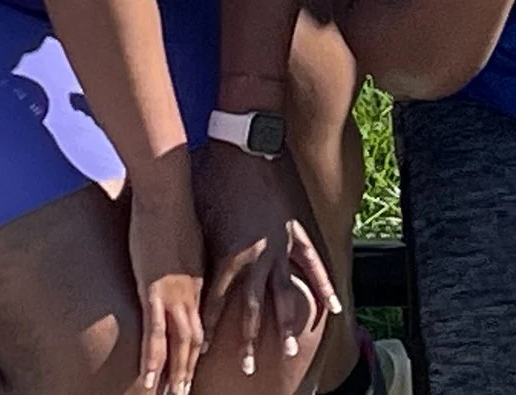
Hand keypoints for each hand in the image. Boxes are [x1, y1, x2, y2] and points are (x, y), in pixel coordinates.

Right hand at [127, 170, 207, 393]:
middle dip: (189, 371)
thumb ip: (180, 246)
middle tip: (185, 394)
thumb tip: (172, 243)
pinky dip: (153, 361)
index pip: (199, 322)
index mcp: (198, 280)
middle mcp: (191, 293)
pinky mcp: (153, 292)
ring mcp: (173, 295)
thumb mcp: (183, 232)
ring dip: (177, 375)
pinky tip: (150, 380)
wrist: (167, 194)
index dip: (197, 346)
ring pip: (179, 346)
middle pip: (193, 341)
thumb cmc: (172, 204)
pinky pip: (154, 335)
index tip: (195, 364)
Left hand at [196, 144, 336, 377]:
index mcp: (229, 255)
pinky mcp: (299, 233)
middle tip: (245, 369)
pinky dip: (323, 288)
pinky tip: (332, 310)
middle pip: (252, 309)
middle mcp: (257, 258)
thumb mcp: (200, 216)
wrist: (246, 147)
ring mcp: (282, 248)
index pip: (217, 302)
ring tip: (289, 351)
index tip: (201, 352)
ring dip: (287, 326)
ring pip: (285, 296)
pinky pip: (314, 266)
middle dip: (247, 341)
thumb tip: (184, 268)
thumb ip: (200, 247)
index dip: (209, 327)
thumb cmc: (216, 177)